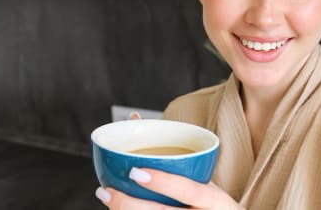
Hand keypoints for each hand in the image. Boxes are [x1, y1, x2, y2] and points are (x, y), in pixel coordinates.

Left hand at [95, 167, 242, 208]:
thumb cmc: (209, 199)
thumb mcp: (205, 178)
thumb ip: (179, 156)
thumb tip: (135, 119)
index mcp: (215, 200)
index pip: (189, 191)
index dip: (163, 183)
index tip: (135, 173)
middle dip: (130, 205)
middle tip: (108, 190)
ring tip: (106, 195)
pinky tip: (115, 207)